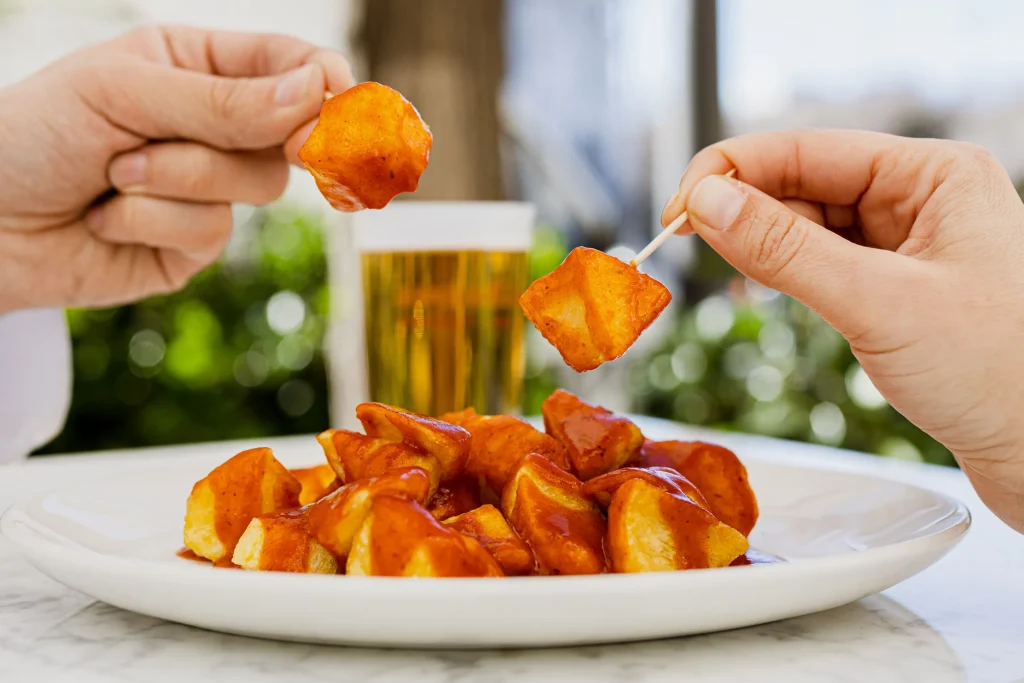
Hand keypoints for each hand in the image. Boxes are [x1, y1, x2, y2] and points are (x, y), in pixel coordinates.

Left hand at [0, 26, 353, 312]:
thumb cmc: (35, 134)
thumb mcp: (123, 94)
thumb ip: (223, 101)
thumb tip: (314, 96)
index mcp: (198, 66)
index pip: (288, 64)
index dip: (325, 83)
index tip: (344, 102)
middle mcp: (212, 125)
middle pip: (290, 132)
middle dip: (261, 136)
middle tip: (286, 144)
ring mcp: (208, 188)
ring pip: (258, 186)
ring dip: (181, 177)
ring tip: (116, 174)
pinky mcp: (194, 245)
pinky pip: (213, 233)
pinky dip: (153, 222)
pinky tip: (105, 216)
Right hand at [662, 130, 1023, 532]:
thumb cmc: (1000, 376)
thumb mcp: (877, 303)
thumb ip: (785, 249)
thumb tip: (707, 202)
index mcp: (934, 175)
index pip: (810, 149)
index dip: (735, 170)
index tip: (678, 207)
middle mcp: (922, 200)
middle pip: (805, 184)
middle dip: (744, 208)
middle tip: (684, 241)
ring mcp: (910, 246)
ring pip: (810, 226)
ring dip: (763, 244)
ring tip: (728, 272)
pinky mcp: (898, 290)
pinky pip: (825, 264)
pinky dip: (787, 273)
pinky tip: (764, 287)